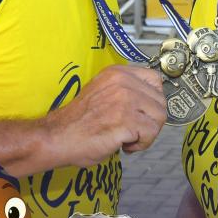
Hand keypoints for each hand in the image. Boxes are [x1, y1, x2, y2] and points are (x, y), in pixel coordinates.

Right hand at [40, 64, 166, 167]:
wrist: (57, 137)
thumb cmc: (78, 122)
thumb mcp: (103, 92)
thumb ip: (125, 91)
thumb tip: (150, 101)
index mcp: (116, 73)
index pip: (155, 79)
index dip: (153, 100)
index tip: (144, 112)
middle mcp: (122, 82)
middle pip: (160, 101)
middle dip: (151, 120)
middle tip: (134, 130)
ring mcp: (125, 100)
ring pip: (159, 117)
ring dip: (147, 133)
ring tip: (128, 137)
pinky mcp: (126, 120)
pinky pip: (151, 134)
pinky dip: (141, 144)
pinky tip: (124, 145)